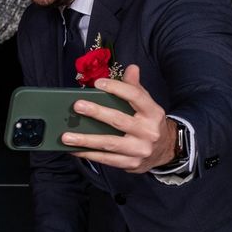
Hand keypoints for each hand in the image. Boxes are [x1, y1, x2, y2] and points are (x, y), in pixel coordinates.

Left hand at [62, 64, 177, 174]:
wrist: (165, 150)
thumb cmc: (149, 123)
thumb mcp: (147, 104)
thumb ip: (136, 87)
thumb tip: (132, 68)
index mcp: (153, 113)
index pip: (135, 96)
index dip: (116, 88)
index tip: (98, 83)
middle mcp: (148, 131)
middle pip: (119, 120)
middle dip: (96, 113)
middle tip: (77, 106)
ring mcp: (139, 149)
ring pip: (109, 143)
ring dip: (86, 140)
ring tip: (66, 136)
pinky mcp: (131, 163)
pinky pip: (106, 159)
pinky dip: (88, 154)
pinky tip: (74, 149)